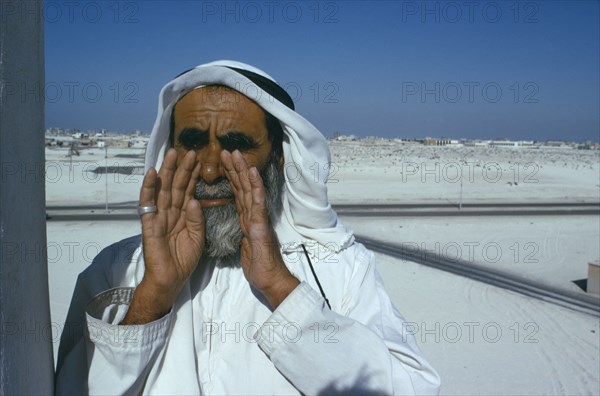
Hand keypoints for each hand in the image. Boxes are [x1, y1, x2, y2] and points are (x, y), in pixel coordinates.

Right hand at [122, 149, 203, 323]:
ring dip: (167, 171)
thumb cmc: (183, 260)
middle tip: (190, 150)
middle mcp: (170, 211)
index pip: (188, 190)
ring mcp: (158, 216)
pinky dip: (148, 188)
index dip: (194, 176)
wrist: (170, 279)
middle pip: (176, 185)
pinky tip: (152, 173)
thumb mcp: (197, 237)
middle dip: (182, 168)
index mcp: (182, 214)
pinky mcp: (149, 223)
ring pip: (163, 189)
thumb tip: (194, 200)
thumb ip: (196, 219)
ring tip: (172, 154)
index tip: (201, 160)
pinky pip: (147, 203)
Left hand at [221, 150, 299, 308]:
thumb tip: (243, 230)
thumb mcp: (246, 248)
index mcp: (248, 220)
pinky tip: (252, 172)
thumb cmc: (259, 267)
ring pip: (249, 190)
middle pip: (242, 188)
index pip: (238, 195)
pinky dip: (255, 186)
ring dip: (243, 170)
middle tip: (227, 150)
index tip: (224, 164)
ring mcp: (258, 218)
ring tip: (236, 154)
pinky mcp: (261, 225)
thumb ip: (244, 236)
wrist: (270, 279)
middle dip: (235, 169)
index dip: (231, 179)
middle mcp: (254, 215)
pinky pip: (257, 202)